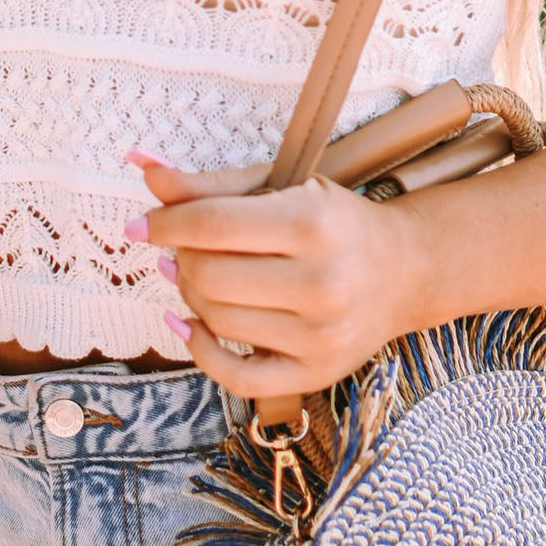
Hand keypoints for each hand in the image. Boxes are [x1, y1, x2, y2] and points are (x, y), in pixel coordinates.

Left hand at [124, 153, 428, 397]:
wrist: (404, 272)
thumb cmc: (335, 225)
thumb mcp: (282, 190)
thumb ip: (210, 185)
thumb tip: (142, 168)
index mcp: (314, 225)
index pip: (211, 225)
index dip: (163, 223)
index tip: (141, 225)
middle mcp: (322, 283)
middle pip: (207, 276)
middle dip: (181, 260)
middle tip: (185, 250)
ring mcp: (321, 335)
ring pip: (215, 320)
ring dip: (191, 296)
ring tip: (200, 277)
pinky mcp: (317, 372)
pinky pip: (235, 376)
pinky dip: (200, 351)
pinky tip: (189, 325)